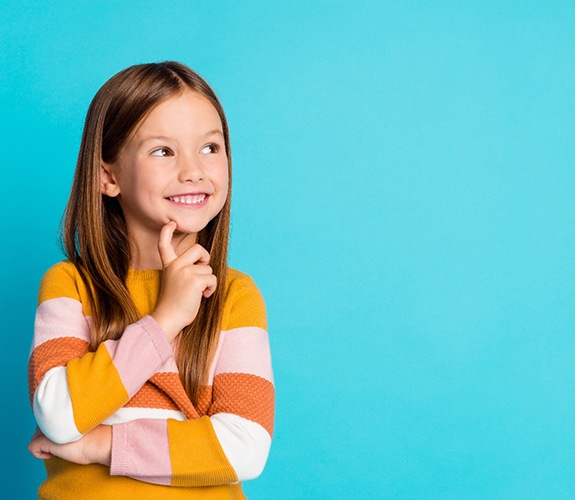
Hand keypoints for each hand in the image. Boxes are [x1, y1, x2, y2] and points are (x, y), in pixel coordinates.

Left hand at [28, 426, 111, 465]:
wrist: (98, 441)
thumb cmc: (96, 436)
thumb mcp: (83, 425)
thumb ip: (71, 423)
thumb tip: (65, 430)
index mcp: (64, 412)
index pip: (50, 419)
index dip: (54, 429)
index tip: (64, 436)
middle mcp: (53, 419)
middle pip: (41, 428)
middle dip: (46, 437)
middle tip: (61, 443)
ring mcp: (48, 430)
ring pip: (35, 437)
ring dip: (43, 444)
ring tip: (57, 449)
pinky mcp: (44, 441)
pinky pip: (32, 448)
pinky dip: (39, 454)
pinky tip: (52, 455)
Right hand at [151, 221, 216, 341]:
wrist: (168, 319)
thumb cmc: (174, 305)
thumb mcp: (175, 283)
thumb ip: (185, 271)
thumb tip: (205, 265)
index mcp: (169, 266)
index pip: (164, 245)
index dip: (167, 233)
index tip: (171, 223)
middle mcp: (175, 266)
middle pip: (198, 249)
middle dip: (205, 258)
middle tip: (203, 270)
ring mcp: (184, 272)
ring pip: (208, 268)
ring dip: (208, 280)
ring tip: (199, 292)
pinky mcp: (194, 281)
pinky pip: (212, 278)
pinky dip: (212, 288)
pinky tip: (204, 296)